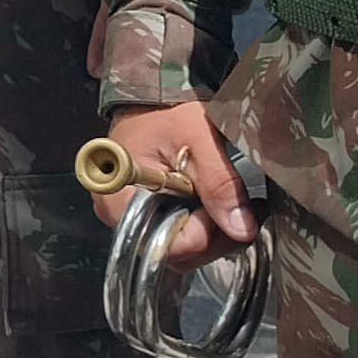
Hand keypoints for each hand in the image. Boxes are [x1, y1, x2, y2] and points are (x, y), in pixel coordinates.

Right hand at [87, 99, 253, 270]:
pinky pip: (182, 242)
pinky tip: (214, 206)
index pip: (163, 244)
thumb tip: (240, 228)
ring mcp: (135, 223)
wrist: (153, 104)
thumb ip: (220, 181)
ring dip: (213, 233)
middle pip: (174, 254)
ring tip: (221, 198)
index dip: (199, 231)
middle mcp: (119, 219)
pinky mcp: (151, 222)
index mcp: (117, 200)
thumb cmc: (165, 114)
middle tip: (226, 199)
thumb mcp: (197, 135)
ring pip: (182, 253)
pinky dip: (206, 230)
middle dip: (211, 234)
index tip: (214, 204)